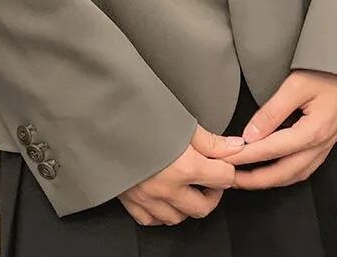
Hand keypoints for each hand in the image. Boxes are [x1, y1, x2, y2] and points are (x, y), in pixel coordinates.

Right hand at [118, 125, 243, 225]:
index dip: (226, 169)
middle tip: (210, 179)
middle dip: (213, 193)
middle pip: (204, 206)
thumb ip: (210, 141)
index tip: (223, 164)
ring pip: (179, 217)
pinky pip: (151, 220)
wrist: (102, 121)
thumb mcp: (181, 122)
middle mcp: (167, 188)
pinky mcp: (130, 201)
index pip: (223, 178)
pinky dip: (162, 213)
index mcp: (184, 167)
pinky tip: (164, 198)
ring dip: (188, 205)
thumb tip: (234, 147)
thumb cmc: (139, 116)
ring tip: (188, 187)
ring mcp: (147, 198)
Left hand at [227, 70, 336, 189]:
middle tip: (231, 179)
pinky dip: (284, 175)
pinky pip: (303, 169)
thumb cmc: (326, 73)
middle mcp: (320, 145)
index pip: (272, 150)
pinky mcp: (325, 144)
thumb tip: (249, 135)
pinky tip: (272, 172)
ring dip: (269, 180)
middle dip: (255, 179)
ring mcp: (325, 147)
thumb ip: (272, 112)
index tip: (227, 159)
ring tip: (246, 179)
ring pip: (294, 175)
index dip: (247, 156)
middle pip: (284, 172)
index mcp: (313, 132)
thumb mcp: (295, 86)